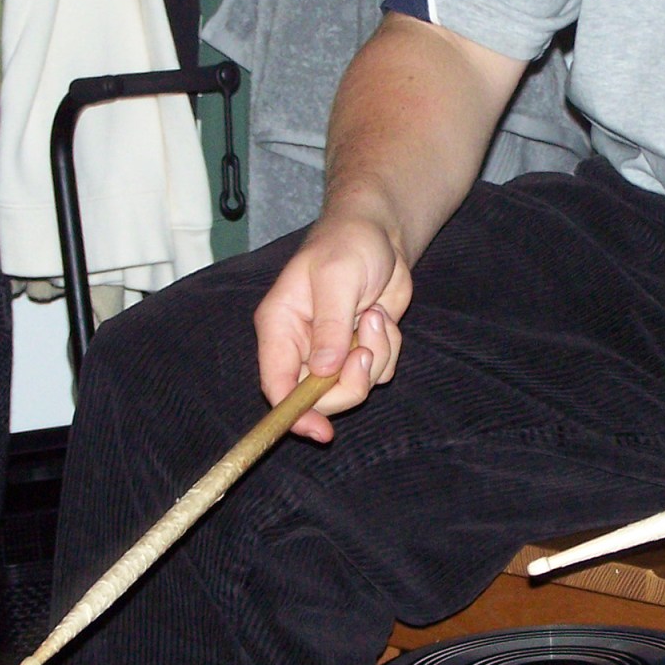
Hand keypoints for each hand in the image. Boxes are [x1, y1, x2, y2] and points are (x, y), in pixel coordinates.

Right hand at [254, 212, 412, 442]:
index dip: (294, 414)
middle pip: (320, 398)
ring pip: (354, 387)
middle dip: (352, 381)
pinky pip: (379, 373)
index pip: (276, 385)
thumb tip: (323, 370)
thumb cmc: (349, 243)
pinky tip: (383, 320)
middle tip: (366, 349)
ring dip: (376, 357)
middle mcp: (302, 346)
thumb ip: (331, 325)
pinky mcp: (359, 350)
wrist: (381, 232)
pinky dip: (389, 352)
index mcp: (280, 327)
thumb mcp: (337, 278)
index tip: (320, 431)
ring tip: (375, 317)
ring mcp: (332, 351)